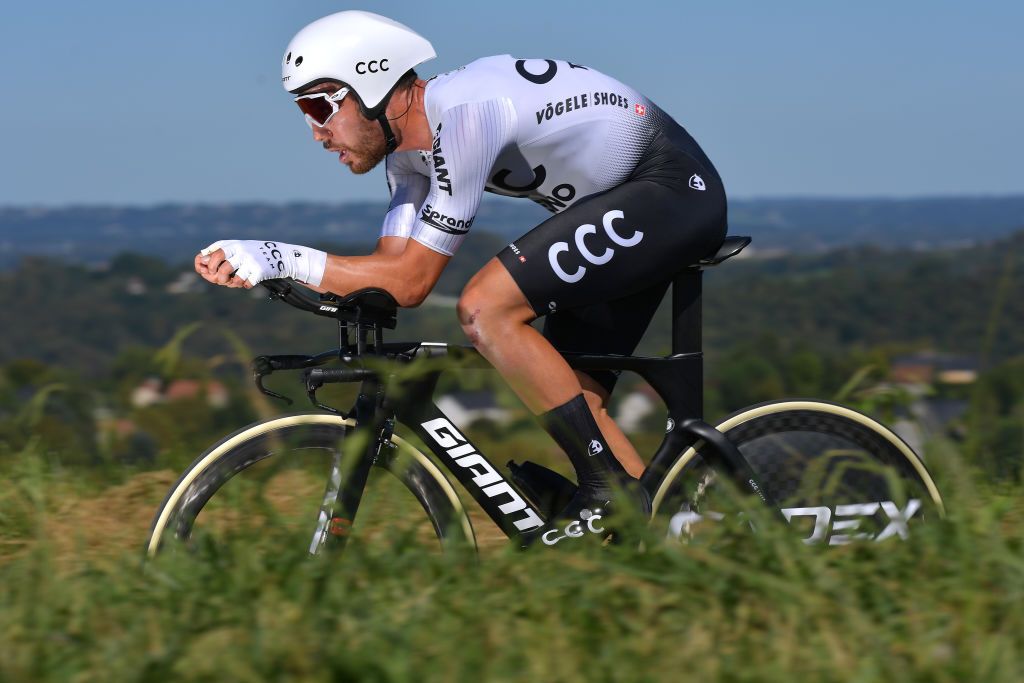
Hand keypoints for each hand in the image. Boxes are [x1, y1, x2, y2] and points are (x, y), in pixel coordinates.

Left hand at [195, 239, 327, 287]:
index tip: (208, 271)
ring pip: (233, 277)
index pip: (214, 254)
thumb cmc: (254, 254)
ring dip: (231, 283)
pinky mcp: (260, 271)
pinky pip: (246, 283)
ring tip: (235, 282)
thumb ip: (219, 252)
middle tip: (220, 280)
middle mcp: (241, 251)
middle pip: (221, 266)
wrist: (281, 256)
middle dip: (217, 276)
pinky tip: (248, 281)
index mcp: (233, 245)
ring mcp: (251, 261)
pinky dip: (245, 285)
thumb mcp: (237, 248)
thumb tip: (201, 259)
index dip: (207, 265)